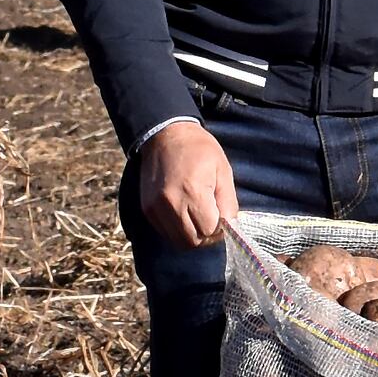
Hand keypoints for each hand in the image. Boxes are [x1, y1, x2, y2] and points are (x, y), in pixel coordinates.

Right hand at [133, 118, 237, 247]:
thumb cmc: (199, 150)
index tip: (222, 217)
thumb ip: (228, 203)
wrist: (165, 135)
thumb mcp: (223, 171)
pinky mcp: (147, 209)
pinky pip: (165, 232)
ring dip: (192, 235)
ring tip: (198, 218)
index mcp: (193, 192)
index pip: (210, 231)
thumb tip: (230, 227)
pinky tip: (184, 213)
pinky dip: (177, 230)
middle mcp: (171, 203)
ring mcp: (155, 208)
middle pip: (193, 241)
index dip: (220, 229)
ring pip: (178, 241)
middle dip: (206, 236)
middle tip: (211, 220)